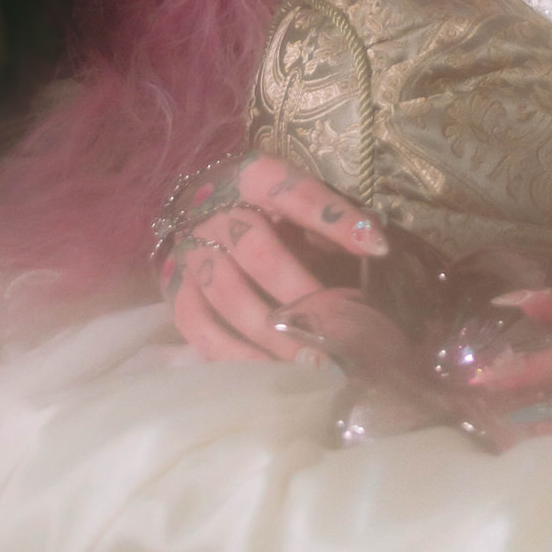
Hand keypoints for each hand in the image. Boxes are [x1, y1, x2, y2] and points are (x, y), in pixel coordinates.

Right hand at [159, 152, 389, 362]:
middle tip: (339, 327)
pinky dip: (234, 354)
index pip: (295, 192)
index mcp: (253, 177)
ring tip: (310, 363)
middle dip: (301, 291)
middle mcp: (214, 210)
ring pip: (229, 293)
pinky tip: (268, 373)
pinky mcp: (175, 292)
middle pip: (258, 249)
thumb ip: (330, 220)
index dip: (334, 218)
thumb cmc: (265, 214)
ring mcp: (189, 252)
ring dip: (272, 332)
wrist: (199, 218)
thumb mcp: (296, 204)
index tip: (377, 247)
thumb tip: (376, 245)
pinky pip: (200, 327)